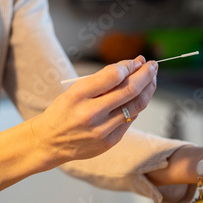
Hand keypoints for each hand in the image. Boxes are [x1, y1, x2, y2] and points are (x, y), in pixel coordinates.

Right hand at [31, 56, 157, 162]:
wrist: (49, 142)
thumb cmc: (65, 111)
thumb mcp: (75, 90)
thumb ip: (103, 79)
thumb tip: (134, 66)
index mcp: (78, 95)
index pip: (113, 75)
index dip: (130, 66)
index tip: (138, 60)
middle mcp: (90, 113)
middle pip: (130, 90)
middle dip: (146, 75)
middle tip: (153, 65)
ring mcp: (102, 130)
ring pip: (135, 106)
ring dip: (147, 90)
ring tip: (151, 78)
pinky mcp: (109, 141)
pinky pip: (130, 119)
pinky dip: (137, 105)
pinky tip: (139, 97)